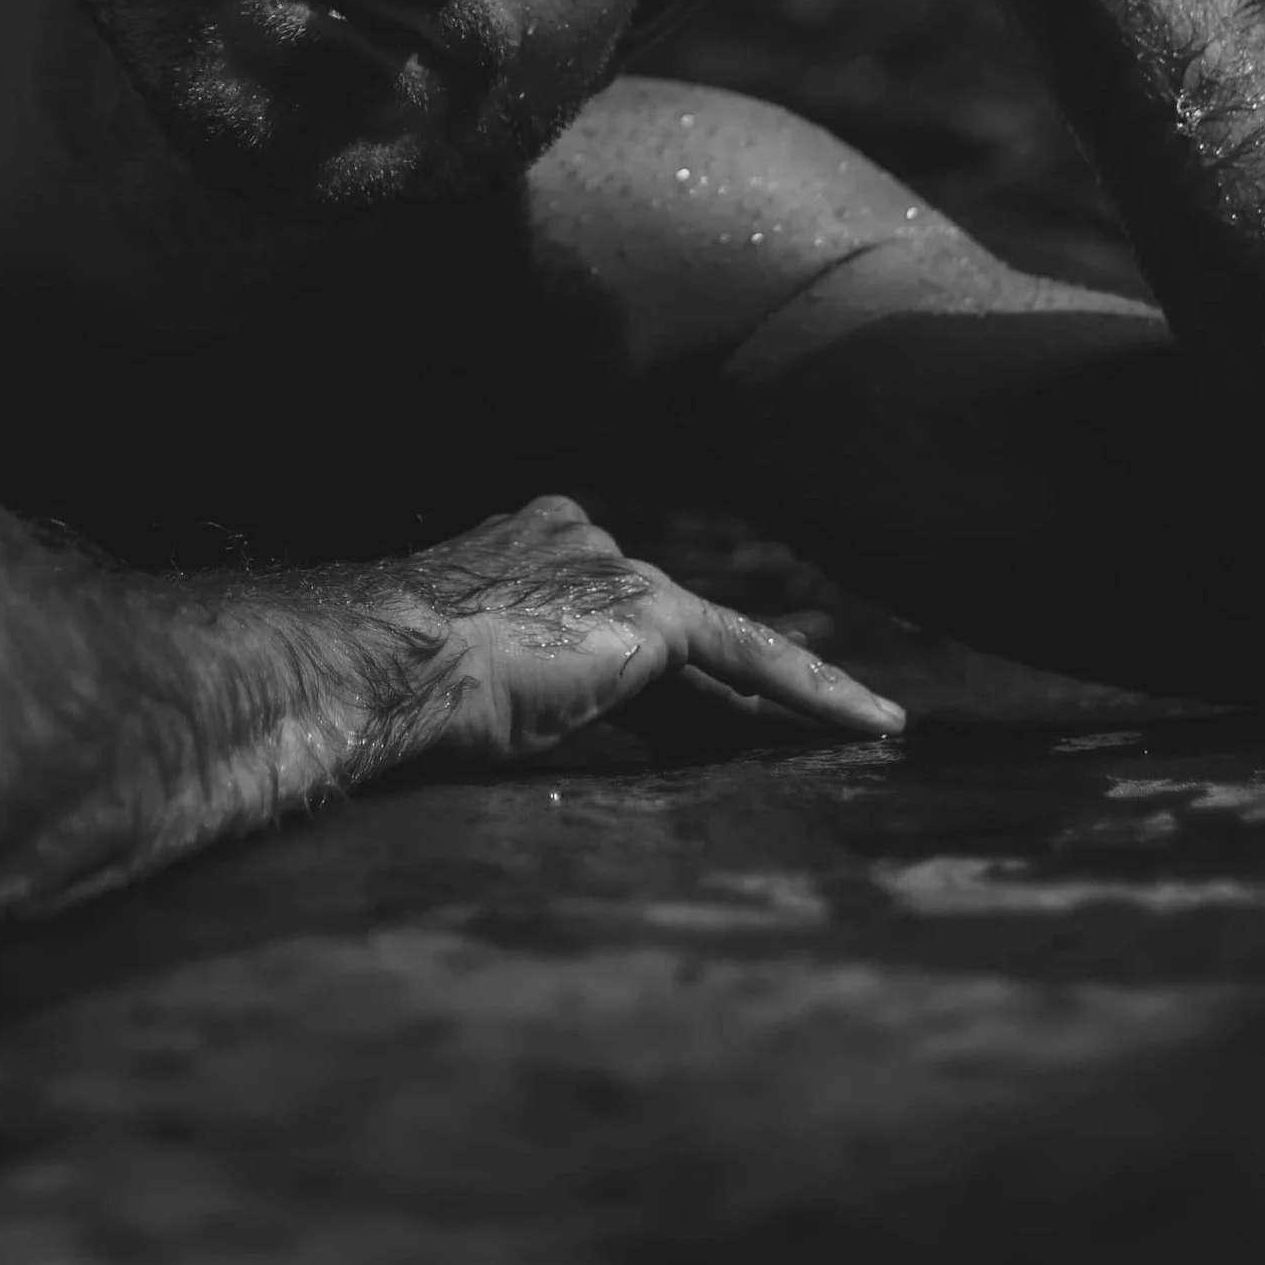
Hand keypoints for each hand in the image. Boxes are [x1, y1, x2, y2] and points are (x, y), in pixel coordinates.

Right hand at [395, 493, 905, 761]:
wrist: (391, 656)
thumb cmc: (402, 681)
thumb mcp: (470, 673)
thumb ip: (522, 673)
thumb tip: (533, 715)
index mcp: (526, 545)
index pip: (612, 618)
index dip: (657, 667)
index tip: (693, 701)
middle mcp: (580, 539)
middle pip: (672, 632)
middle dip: (734, 681)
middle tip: (804, 708)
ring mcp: (618, 568)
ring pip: (727, 641)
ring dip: (795, 690)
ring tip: (865, 724)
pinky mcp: (652, 611)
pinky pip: (753, 659)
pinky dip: (816, 690)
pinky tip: (872, 722)